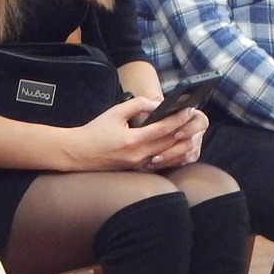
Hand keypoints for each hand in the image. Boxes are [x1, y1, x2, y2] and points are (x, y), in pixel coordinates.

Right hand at [65, 96, 202, 171]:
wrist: (79, 153)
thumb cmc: (95, 131)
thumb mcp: (115, 112)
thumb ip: (137, 105)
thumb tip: (157, 104)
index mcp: (133, 141)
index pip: (163, 129)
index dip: (179, 119)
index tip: (190, 110)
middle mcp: (139, 156)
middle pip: (169, 143)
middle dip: (184, 130)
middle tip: (195, 119)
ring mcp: (138, 165)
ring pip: (167, 154)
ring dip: (180, 143)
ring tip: (191, 131)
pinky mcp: (137, 169)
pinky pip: (159, 161)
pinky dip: (170, 152)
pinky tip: (177, 145)